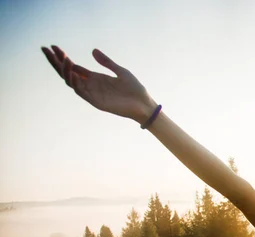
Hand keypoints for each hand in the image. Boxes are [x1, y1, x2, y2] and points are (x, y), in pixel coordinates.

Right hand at [41, 45, 156, 123]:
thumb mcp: (120, 71)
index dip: (63, 57)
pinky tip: (71, 72)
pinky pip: (81, 91)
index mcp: (95, 78)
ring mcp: (92, 94)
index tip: (53, 46)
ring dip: (65, 70)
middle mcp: (91, 85)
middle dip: (56, 62)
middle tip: (45, 49)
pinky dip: (74, 82)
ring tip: (63, 59)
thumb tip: (92, 50)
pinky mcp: (96, 102)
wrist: (144, 105)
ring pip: (71, 81)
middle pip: (67, 73)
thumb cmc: (135, 89)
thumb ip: (106, 62)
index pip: (74, 67)